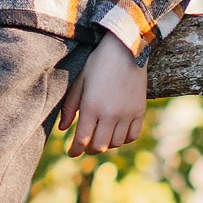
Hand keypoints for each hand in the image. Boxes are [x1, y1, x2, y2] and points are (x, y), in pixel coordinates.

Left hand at [59, 39, 146, 155]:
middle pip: (99, 146)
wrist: (127, 49)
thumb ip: (69, 106)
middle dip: (89, 150)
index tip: (71, 153)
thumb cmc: (98, 62)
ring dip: (106, 144)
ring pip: (116, 143)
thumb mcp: (80, 81)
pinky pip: (132, 136)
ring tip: (100, 137)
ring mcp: (127, 114)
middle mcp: (110, 114)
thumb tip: (62, 129)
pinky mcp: (139, 111)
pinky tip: (117, 133)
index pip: (82, 139)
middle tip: (84, 146)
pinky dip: (123, 139)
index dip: (75, 150)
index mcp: (91, 106)